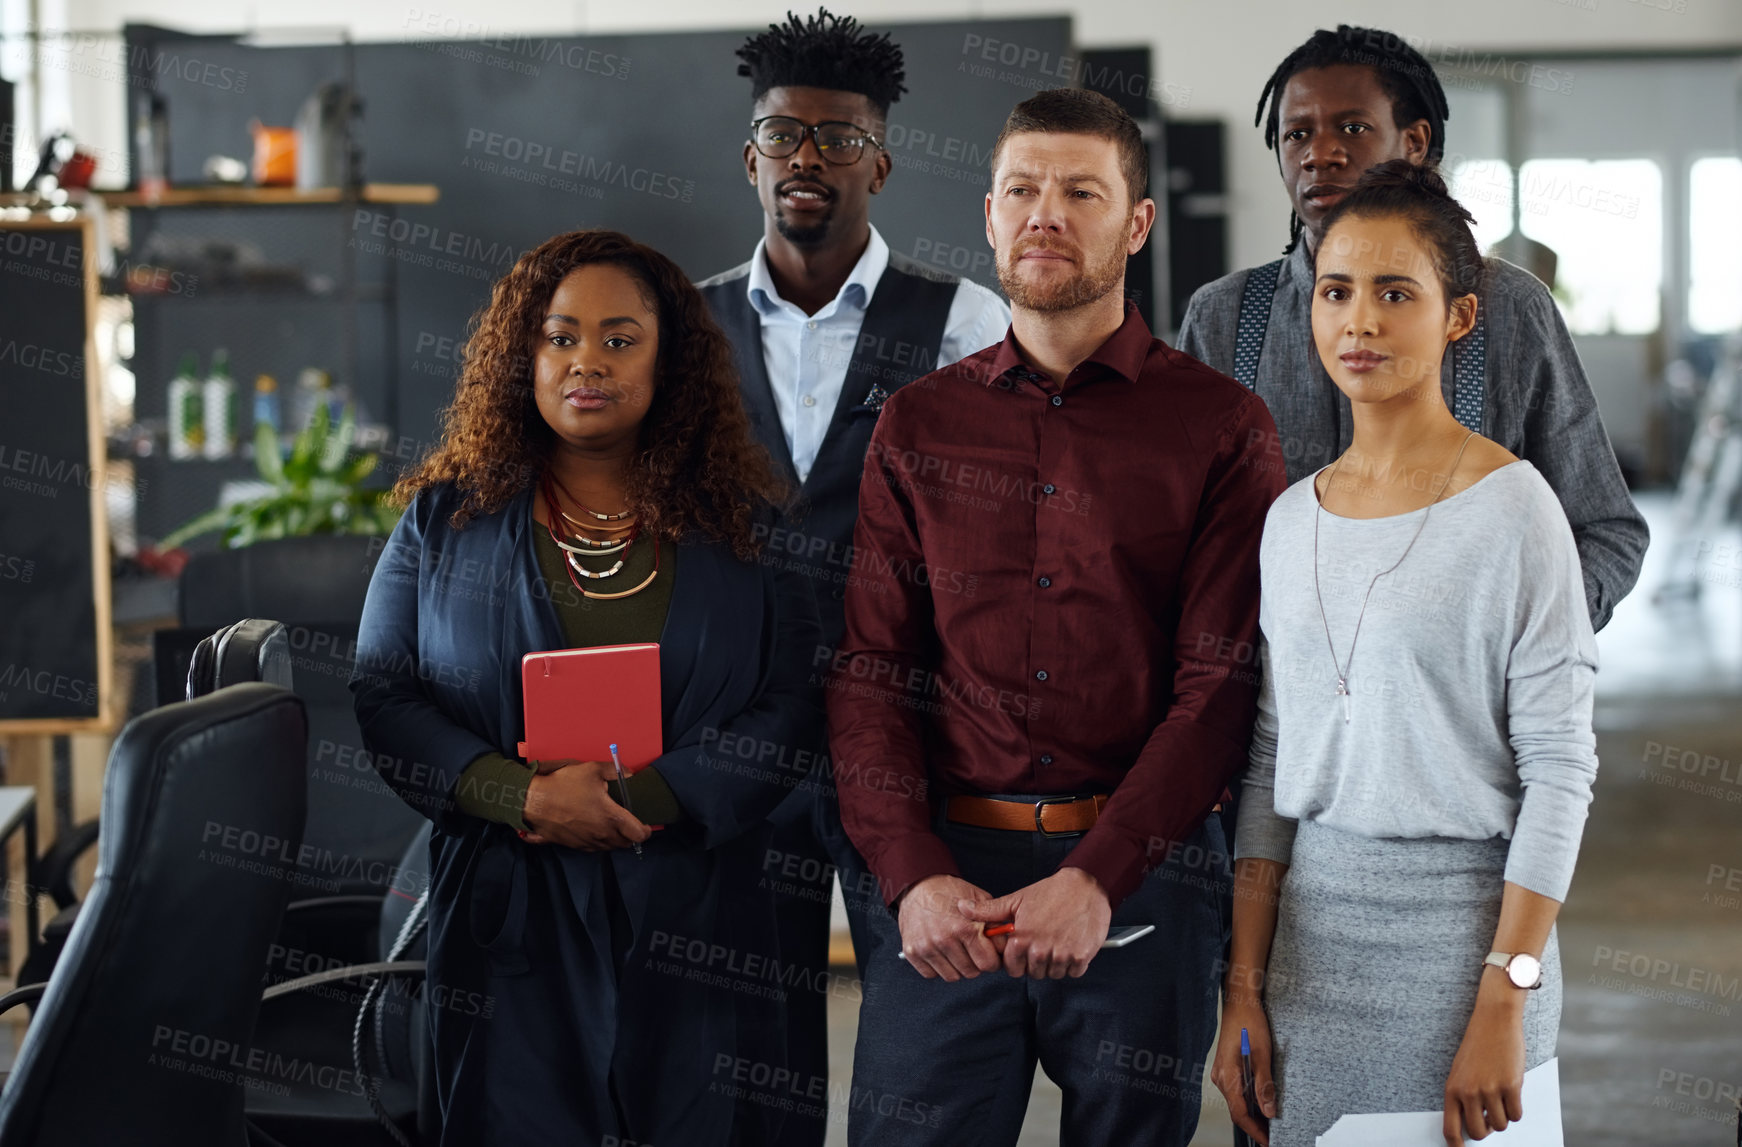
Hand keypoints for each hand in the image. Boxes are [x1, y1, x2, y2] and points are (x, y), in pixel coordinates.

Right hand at [521, 759, 651, 851]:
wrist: (533, 801)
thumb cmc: (564, 785)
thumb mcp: (592, 770)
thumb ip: (615, 771)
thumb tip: (629, 773)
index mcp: (611, 817)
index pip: (638, 834)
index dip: (646, 831)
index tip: (646, 825)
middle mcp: (602, 834)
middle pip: (625, 844)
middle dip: (631, 836)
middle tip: (630, 824)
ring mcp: (587, 842)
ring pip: (609, 847)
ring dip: (615, 840)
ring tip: (613, 827)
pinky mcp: (573, 845)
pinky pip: (593, 848)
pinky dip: (598, 842)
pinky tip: (594, 830)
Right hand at [896, 875, 1002, 981]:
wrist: (918, 885)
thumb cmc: (950, 892)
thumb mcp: (979, 899)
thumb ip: (994, 922)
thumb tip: (1007, 942)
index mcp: (965, 928)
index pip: (988, 963)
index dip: (993, 959)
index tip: (990, 953)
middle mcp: (945, 940)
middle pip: (971, 973)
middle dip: (976, 963)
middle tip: (972, 950)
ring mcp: (926, 947)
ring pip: (952, 976)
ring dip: (957, 967)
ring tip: (957, 949)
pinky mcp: (911, 952)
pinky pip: (931, 974)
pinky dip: (938, 967)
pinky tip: (941, 952)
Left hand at [956, 867, 1110, 978]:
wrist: (1085, 886)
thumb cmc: (1050, 892)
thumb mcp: (1016, 899)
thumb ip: (988, 910)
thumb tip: (961, 907)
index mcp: (1021, 939)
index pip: (1012, 969)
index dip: (1017, 960)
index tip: (1024, 949)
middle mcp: (1040, 950)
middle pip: (1033, 973)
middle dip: (1035, 962)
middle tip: (1042, 943)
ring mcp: (1061, 955)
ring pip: (1053, 974)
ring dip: (1054, 963)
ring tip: (1056, 941)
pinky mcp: (1081, 957)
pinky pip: (1072, 972)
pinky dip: (1072, 963)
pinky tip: (1070, 945)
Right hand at [1210, 995, 1275, 1145]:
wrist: (1240, 1001)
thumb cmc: (1249, 1022)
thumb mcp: (1261, 1054)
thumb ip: (1264, 1084)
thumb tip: (1268, 1110)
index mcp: (1227, 1075)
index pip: (1239, 1113)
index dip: (1254, 1130)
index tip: (1267, 1141)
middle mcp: (1220, 1076)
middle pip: (1236, 1109)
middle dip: (1254, 1125)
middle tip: (1272, 1135)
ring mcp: (1221, 1072)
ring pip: (1236, 1101)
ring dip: (1252, 1113)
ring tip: (1270, 1122)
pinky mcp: (1226, 1067)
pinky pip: (1235, 1090)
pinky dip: (1248, 1100)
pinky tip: (1261, 1102)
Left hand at [1443, 970, 1525, 1143]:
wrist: (1494, 1021)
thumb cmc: (1478, 1047)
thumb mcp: (1461, 1072)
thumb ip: (1464, 1098)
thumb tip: (1475, 1126)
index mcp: (1451, 1090)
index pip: (1450, 1130)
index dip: (1457, 1146)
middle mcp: (1468, 1092)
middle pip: (1479, 1133)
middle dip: (1488, 1130)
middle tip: (1492, 1117)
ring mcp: (1489, 1089)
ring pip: (1501, 1125)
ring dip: (1504, 1116)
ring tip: (1501, 1096)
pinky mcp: (1510, 1085)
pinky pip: (1516, 1114)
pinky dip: (1517, 1108)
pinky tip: (1512, 1091)